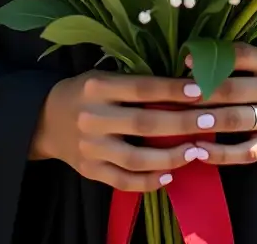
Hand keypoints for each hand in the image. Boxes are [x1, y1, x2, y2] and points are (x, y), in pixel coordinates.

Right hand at [30, 71, 207, 191]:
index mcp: (98, 87)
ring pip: (136, 158)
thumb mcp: (103, 77)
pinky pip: (123, 181)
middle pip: (144, 123)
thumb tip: (181, 85)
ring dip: (170, 156)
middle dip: (182, 123)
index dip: (171, 90)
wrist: (45, 120)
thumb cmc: (84, 92)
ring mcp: (90, 147)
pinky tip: (169, 176)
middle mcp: (93, 117)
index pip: (141, 88)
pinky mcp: (89, 171)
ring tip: (196, 151)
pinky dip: (148, 181)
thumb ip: (134, 83)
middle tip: (211, 121)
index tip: (200, 91)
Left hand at [187, 43, 256, 164]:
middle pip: (233, 90)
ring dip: (207, 121)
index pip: (240, 55)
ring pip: (237, 120)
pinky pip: (246, 152)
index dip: (211, 59)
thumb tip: (190, 59)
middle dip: (203, 93)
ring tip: (183, 122)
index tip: (186, 63)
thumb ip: (236, 59)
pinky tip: (199, 151)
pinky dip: (221, 153)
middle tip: (176, 96)